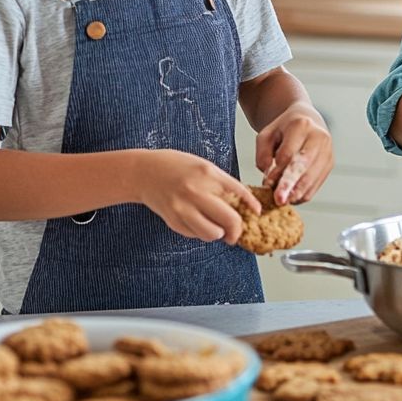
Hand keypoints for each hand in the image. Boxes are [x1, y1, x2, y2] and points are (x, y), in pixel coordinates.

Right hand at [132, 150, 259, 243]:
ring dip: (218, 233)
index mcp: (208, 174)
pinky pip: (195, 234)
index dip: (252, 205)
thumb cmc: (177, 166)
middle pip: (229, 220)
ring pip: (212, 234)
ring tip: (216, 228)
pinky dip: (200, 232)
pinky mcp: (174, 220)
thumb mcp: (204, 166)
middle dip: (237, 230)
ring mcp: (184, 208)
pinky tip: (197, 222)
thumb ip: (222, 183)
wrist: (145, 172)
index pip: (239, 193)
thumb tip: (241, 204)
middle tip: (236, 232)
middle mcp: (197, 192)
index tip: (256, 212)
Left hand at [255, 102, 332, 205]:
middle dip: (290, 185)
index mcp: (301, 125)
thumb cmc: (284, 130)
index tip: (267, 184)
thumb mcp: (267, 135)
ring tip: (282, 201)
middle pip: (303, 167)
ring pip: (311, 178)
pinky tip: (291, 197)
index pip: (288, 153)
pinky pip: (316, 184)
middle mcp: (319, 137)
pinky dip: (303, 194)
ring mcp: (327, 151)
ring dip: (296, 193)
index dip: (277, 171)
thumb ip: (262, 154)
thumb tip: (269, 178)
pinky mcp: (330, 164)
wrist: (307, 121)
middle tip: (279, 200)